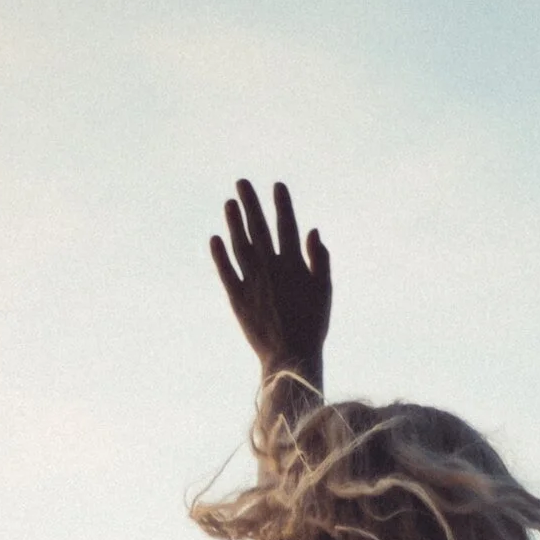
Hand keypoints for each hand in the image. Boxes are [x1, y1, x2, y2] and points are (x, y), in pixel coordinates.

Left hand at [210, 179, 330, 382]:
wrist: (291, 356)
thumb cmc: (312, 325)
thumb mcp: (324, 291)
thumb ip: (319, 259)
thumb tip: (312, 230)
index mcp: (293, 265)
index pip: (287, 226)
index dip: (282, 204)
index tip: (276, 185)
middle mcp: (271, 268)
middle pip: (258, 229)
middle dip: (250, 203)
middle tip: (241, 183)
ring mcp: (253, 282)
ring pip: (240, 245)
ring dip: (234, 223)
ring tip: (229, 204)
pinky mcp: (238, 299)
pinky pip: (227, 272)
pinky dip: (220, 255)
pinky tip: (215, 239)